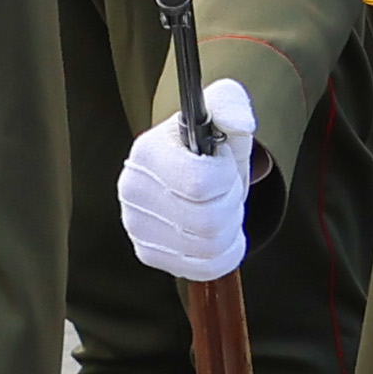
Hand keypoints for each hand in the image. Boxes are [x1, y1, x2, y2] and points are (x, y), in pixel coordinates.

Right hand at [117, 80, 258, 282]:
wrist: (194, 174)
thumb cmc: (210, 146)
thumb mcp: (224, 116)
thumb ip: (232, 106)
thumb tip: (240, 121)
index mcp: (148, 151)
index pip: (199, 184)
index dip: (225, 176)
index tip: (223, 162)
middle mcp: (132, 190)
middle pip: (208, 221)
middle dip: (231, 204)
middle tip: (225, 189)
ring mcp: (136, 225)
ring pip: (210, 247)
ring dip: (230, 227)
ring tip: (221, 206)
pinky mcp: (147, 253)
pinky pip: (203, 267)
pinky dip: (223, 252)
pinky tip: (216, 231)